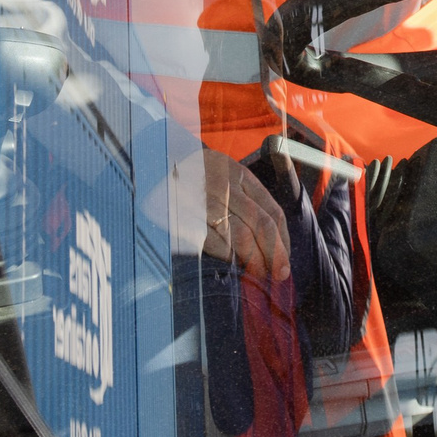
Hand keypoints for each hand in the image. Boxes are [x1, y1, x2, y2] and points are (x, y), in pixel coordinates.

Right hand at [152, 147, 290, 280]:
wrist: (151, 162)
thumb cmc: (192, 175)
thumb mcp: (222, 173)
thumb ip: (245, 197)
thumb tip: (271, 239)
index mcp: (238, 174)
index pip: (272, 210)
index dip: (282, 239)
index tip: (285, 260)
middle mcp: (225, 186)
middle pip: (261, 225)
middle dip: (274, 254)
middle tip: (279, 273)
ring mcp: (205, 200)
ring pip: (241, 236)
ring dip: (253, 259)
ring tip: (257, 272)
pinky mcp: (187, 216)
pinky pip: (214, 242)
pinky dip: (227, 257)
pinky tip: (231, 263)